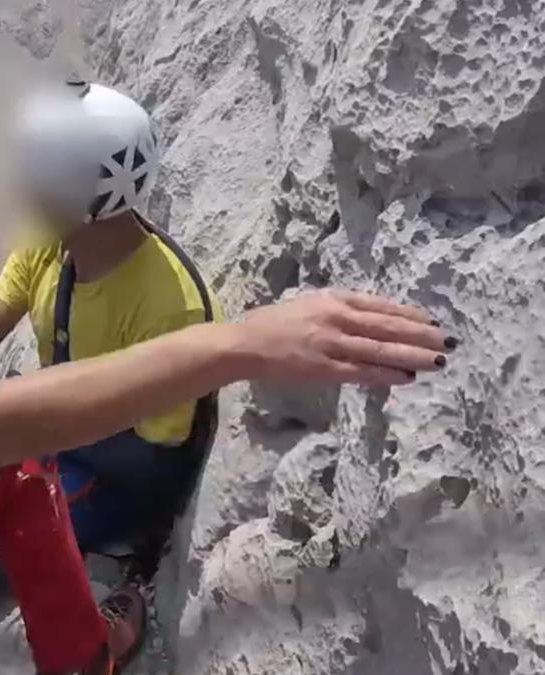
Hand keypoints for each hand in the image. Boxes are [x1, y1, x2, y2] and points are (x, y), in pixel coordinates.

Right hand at [237, 290, 450, 386]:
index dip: (411, 315)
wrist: (246, 344)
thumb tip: (376, 318)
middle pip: (388, 327)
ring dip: (412, 356)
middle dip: (422, 335)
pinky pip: (362, 372)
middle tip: (448, 342)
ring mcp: (332, 344)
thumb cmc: (276, 323)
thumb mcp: (311, 303)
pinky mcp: (324, 368)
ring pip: (381, 350)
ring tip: (437, 361)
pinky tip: (405, 377)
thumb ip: (341, 308)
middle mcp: (337, 318)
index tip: (433, 322)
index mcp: (335, 299)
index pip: (382, 306)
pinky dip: (386, 374)